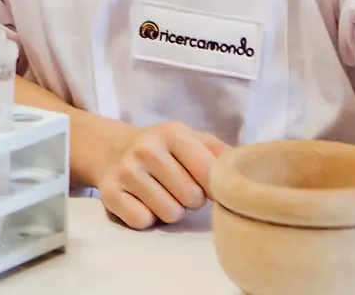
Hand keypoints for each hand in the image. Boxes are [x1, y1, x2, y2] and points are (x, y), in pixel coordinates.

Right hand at [95, 121, 229, 228]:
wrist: (112, 150)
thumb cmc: (164, 151)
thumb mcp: (192, 140)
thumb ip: (221, 153)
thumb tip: (245, 166)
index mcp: (173, 132)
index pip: (211, 175)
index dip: (212, 187)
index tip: (204, 184)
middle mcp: (146, 148)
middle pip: (192, 198)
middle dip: (190, 199)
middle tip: (177, 188)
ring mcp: (126, 170)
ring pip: (170, 214)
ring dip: (170, 210)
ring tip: (161, 194)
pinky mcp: (110, 193)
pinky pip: (142, 221)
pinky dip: (146, 217)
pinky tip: (141, 201)